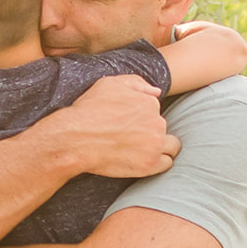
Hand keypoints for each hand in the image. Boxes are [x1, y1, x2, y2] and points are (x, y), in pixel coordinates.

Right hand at [53, 75, 179, 178]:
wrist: (75, 139)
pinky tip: (143, 160)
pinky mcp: (149, 165)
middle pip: (162, 128)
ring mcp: (154, 145)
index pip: (154, 110)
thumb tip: (157, 92)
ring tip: (141, 150)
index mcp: (150, 103)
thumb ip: (137, 83)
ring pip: (171, 147)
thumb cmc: (89, 110)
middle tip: (130, 138)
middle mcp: (157, 123)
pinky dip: (157, 162)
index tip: (127, 124)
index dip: (142, 117)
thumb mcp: (110, 84)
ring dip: (160, 147)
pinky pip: (166, 164)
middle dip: (151, 132)